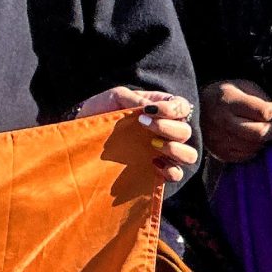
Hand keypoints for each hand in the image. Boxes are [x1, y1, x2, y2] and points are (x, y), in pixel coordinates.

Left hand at [75, 86, 198, 185]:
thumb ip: (132, 98)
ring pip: (189, 154)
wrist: (82, 134)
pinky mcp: (155, 170)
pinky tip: (153, 163)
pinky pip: (176, 174)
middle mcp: (166, 131)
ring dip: (175, 149)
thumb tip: (149, 108)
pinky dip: (170, 170)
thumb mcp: (114, 97)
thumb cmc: (100, 110)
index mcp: (161, 109)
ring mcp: (162, 152)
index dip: (172, 109)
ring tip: (153, 145)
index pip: (182, 107)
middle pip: (186, 131)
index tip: (148, 111)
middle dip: (168, 128)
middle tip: (142, 125)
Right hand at [201, 79, 271, 164]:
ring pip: (255, 146)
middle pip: (261, 133)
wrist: (195, 110)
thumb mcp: (241, 86)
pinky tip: (253, 139)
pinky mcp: (220, 152)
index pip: (263, 112)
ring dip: (266, 139)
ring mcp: (220, 139)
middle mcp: (223, 121)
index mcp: (229, 100)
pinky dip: (255, 148)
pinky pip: (246, 155)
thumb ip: (261, 98)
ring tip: (266, 130)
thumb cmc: (224, 95)